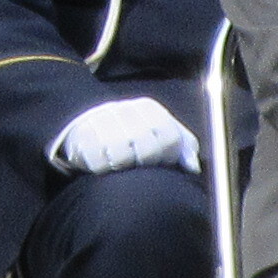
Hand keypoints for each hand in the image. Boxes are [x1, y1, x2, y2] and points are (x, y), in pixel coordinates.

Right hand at [52, 95, 202, 176]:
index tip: (162, 160)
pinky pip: (99, 164)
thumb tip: (193, 167)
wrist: (90, 121)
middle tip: (139, 163)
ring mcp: (104, 123)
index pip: (170, 137)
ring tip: (121, 162)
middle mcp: (127, 111)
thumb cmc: (134, 132)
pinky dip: (103, 168)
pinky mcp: (84, 137)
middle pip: (148, 150)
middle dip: (147, 162)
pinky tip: (104, 162)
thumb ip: (183, 147)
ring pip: (123, 158)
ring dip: (123, 166)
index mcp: (150, 109)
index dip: (169, 155)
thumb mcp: (161, 132)